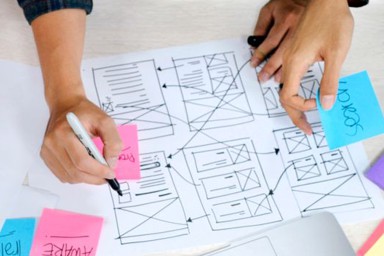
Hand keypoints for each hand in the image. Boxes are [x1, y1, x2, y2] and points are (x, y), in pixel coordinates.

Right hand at [40, 95, 122, 183]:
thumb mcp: (105, 120)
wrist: (66, 105)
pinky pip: (63, 175)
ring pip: (69, 177)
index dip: (98, 171)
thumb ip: (113, 141)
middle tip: (108, 176)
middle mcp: (52, 143)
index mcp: (64, 133)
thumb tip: (112, 162)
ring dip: (87, 179)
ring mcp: (47, 151)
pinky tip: (86, 170)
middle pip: (75, 171)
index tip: (111, 173)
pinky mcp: (46, 156)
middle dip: (95, 178)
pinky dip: (77, 177)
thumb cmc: (85, 112)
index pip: (81, 160)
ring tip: (99, 172)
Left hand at [251, 0, 305, 82]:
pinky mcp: (315, 37)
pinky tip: (294, 73)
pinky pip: (307, 55)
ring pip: (295, 55)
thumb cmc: (289, 3)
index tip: (254, 63)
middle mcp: (298, 26)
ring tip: (277, 79)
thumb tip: (254, 43)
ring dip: (285, 70)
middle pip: (282, 52)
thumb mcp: (270, 9)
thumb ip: (261, 26)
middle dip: (271, 67)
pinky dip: (300, 65)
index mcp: (285, 18)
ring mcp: (308, 33)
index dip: (260, 55)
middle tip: (263, 77)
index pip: (270, 42)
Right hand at [280, 0, 353, 133]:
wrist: (326, 0)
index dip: (301, 106)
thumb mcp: (336, 54)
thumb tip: (325, 104)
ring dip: (291, 104)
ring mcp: (289, 57)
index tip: (316, 105)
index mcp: (295, 63)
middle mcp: (288, 62)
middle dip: (293, 114)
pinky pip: (286, 77)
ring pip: (283, 87)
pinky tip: (297, 94)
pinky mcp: (293, 53)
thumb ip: (329, 81)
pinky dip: (291, 91)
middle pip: (283, 96)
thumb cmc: (331, 21)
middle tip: (305, 128)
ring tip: (299, 116)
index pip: (288, 96)